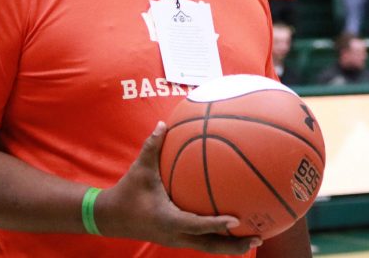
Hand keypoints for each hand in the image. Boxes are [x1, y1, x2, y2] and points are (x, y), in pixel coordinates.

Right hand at [95, 122, 260, 254]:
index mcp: (167, 219)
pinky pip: (203, 241)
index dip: (215, 224)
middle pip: (209, 245)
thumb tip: (163, 123)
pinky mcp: (178, 239)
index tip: (236, 220)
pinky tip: (237, 229)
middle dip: (233, 245)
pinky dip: (220, 238)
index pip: (195, 225)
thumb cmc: (127, 192)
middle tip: (258, 237)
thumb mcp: (139, 169)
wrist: (110, 218)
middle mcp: (175, 234)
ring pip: (208, 247)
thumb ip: (152, 146)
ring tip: (256, 238)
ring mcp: (177, 240)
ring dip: (231, 246)